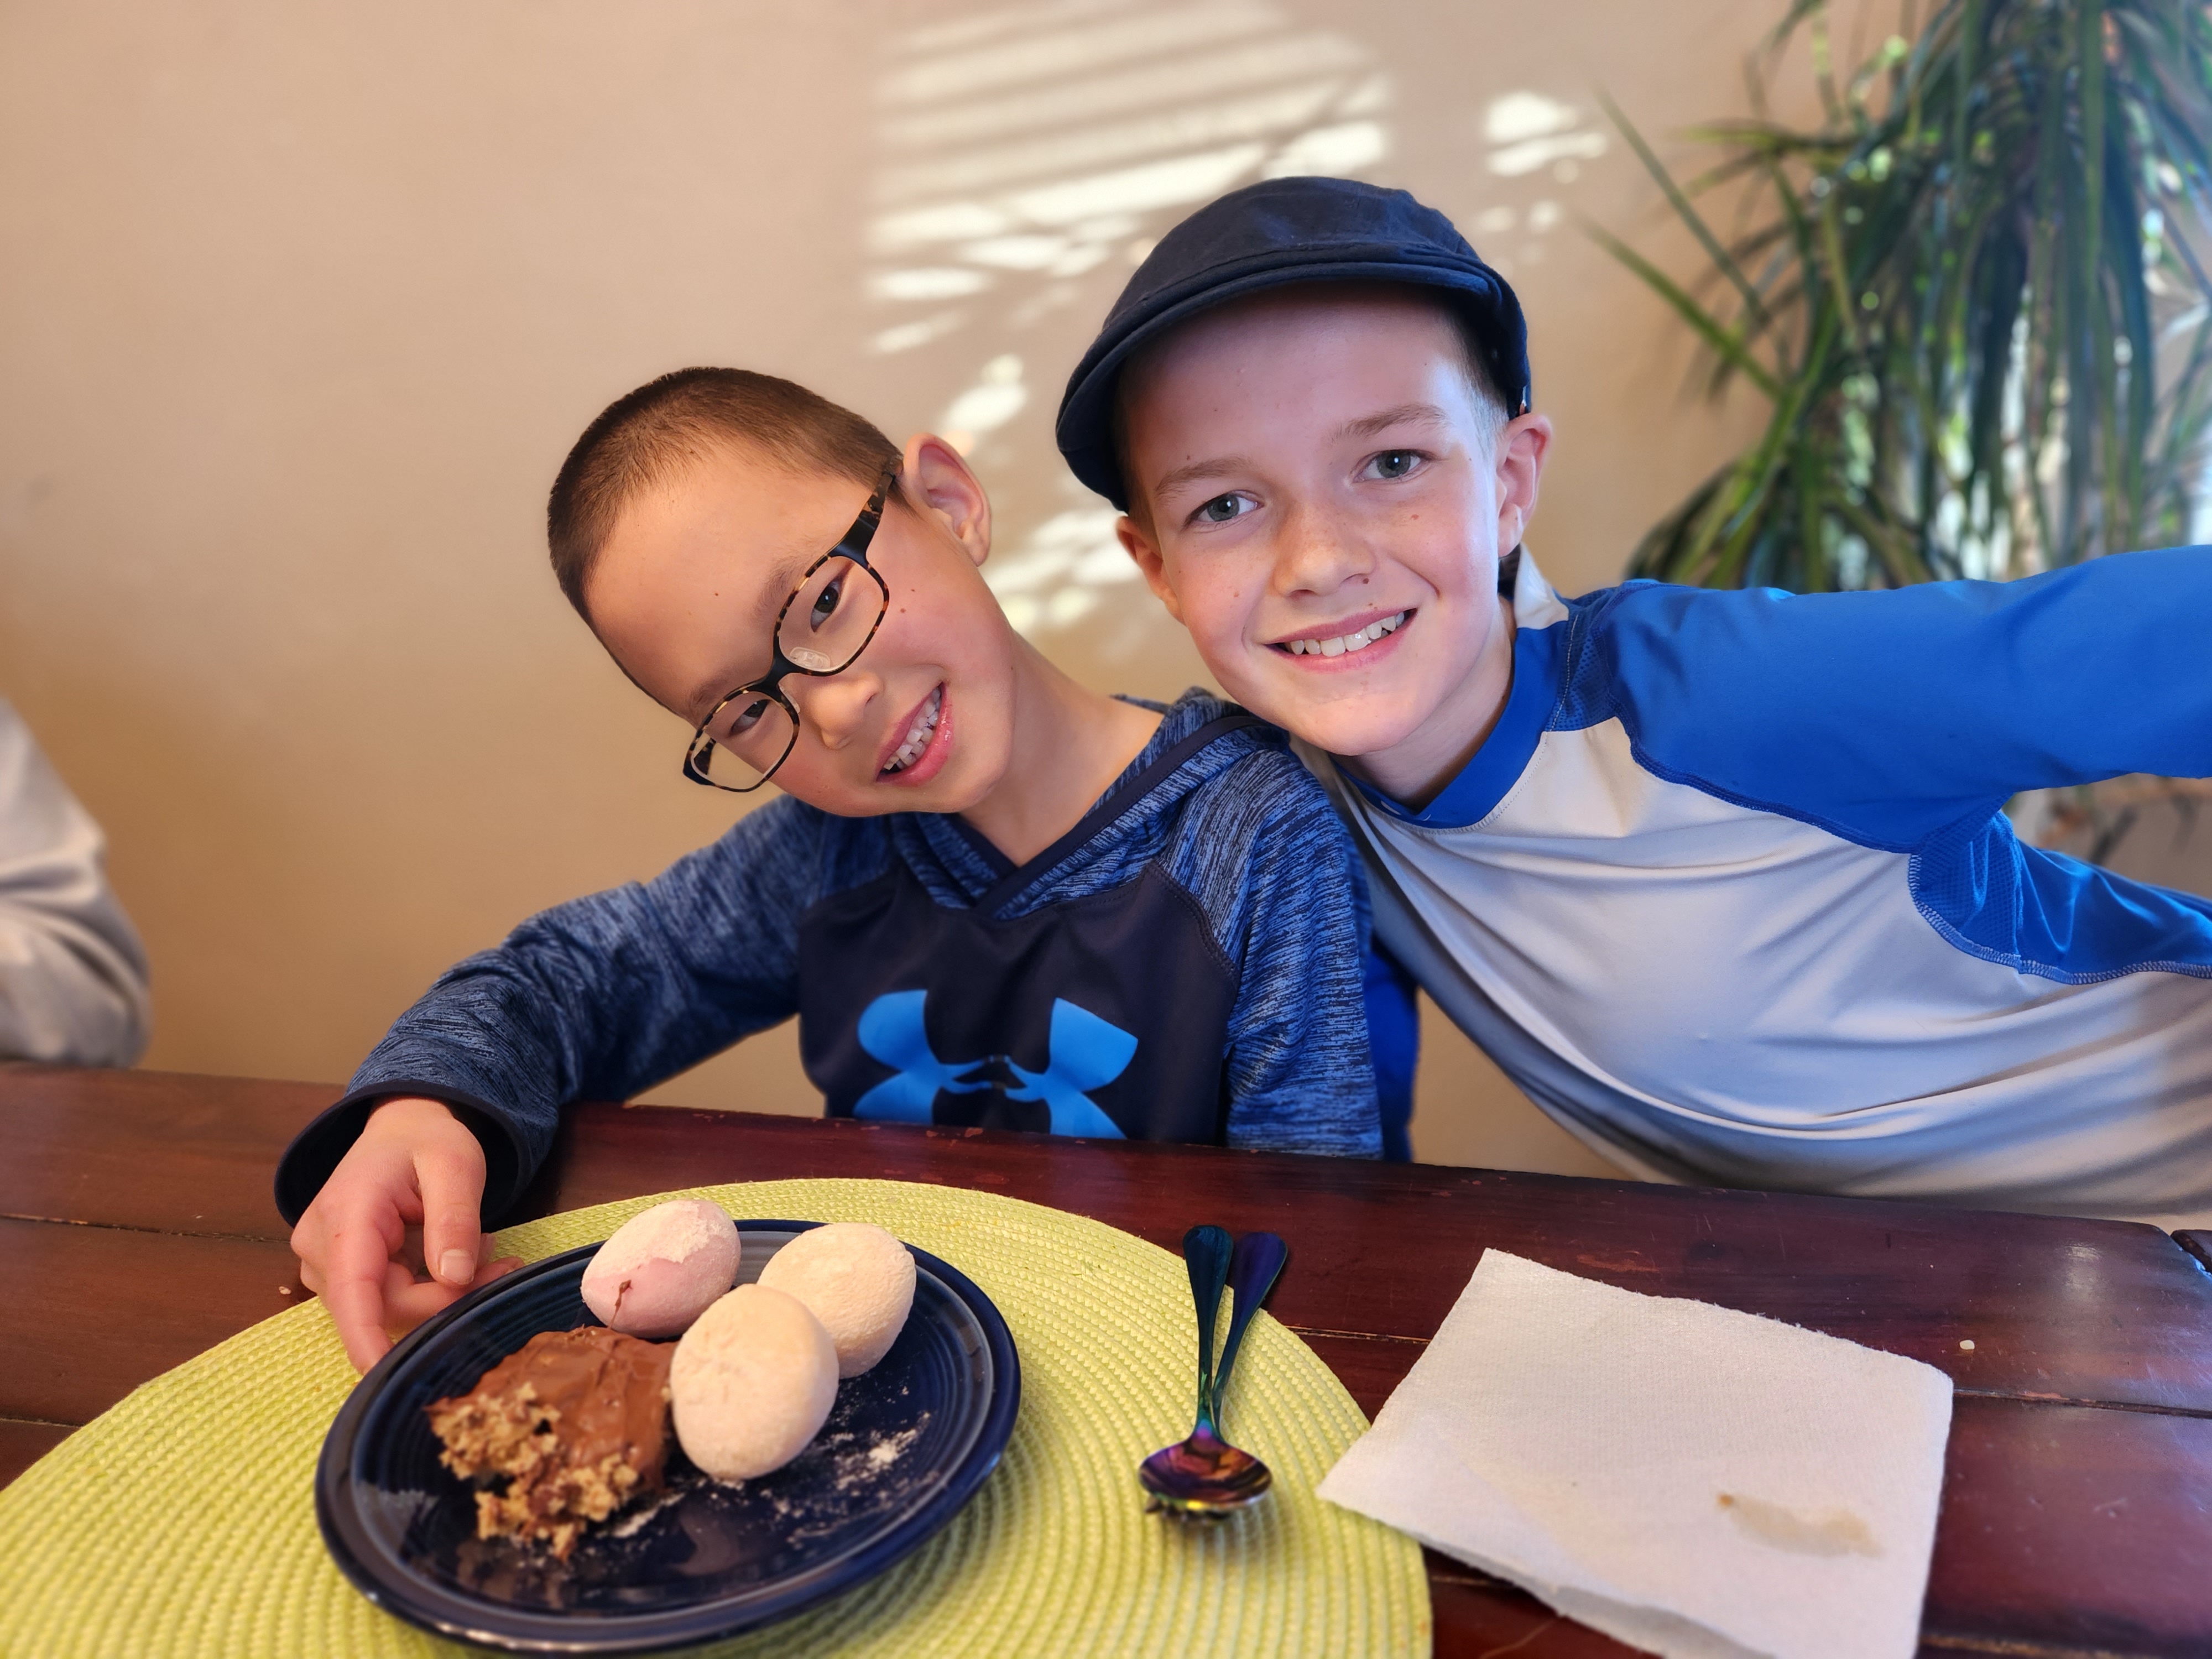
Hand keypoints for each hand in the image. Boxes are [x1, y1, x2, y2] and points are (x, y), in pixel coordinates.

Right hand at [291, 1095, 523, 1370]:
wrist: (401, 1127)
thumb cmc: (427, 1140)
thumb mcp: (456, 1165)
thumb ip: (455, 1219)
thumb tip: (455, 1277)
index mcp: (347, 1212)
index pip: (352, 1286)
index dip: (365, 1336)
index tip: (382, 1373)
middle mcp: (321, 1243)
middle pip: (381, 1303)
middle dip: (446, 1297)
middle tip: (502, 1265)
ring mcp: (325, 1261)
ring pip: (387, 1306)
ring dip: (441, 1292)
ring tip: (484, 1249)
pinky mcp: (341, 1272)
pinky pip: (387, 1299)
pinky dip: (428, 1288)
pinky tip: (455, 1255)